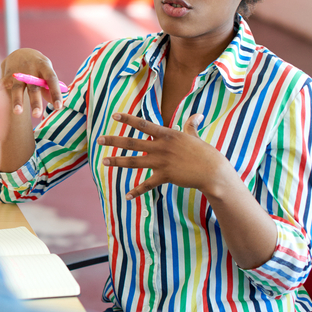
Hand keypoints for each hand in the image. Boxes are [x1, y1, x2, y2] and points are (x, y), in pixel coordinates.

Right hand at [0, 48, 63, 118]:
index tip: (58, 107)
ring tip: (18, 112)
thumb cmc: (38, 68)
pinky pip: (2, 83)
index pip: (52, 79)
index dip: (55, 93)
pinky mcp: (7, 75)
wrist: (21, 53)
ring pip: (17, 87)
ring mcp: (18, 72)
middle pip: (34, 86)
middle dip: (35, 101)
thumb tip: (54, 104)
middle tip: (37, 114)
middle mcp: (31, 68)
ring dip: (17, 100)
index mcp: (44, 66)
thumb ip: (48, 88)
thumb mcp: (46, 73)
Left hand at [97, 112, 233, 199]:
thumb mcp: (196, 137)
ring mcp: (162, 162)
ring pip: (134, 161)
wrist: (212, 171)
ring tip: (105, 161)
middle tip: (98, 140)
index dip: (128, 119)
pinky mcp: (165, 176)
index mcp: (167, 134)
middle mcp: (161, 147)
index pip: (143, 124)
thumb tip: (197, 116)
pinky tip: (127, 196)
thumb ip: (191, 126)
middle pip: (132, 142)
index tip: (114, 115)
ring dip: (118, 162)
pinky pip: (147, 184)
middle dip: (114, 141)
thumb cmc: (205, 153)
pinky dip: (137, 191)